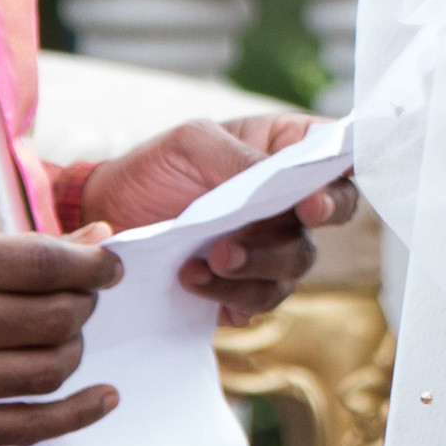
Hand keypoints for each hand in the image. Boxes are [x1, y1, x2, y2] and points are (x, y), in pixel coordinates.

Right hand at [0, 228, 122, 445]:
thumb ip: (13, 247)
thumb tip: (99, 241)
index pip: (40, 264)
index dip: (91, 265)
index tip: (107, 266)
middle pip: (53, 318)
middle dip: (82, 306)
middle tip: (78, 300)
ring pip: (47, 370)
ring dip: (73, 350)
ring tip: (62, 337)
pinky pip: (26, 429)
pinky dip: (77, 414)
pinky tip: (103, 398)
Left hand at [79, 111, 349, 321]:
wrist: (106, 215)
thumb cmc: (156, 167)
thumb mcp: (192, 142)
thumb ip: (238, 156)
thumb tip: (275, 180)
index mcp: (287, 154)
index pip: (340, 164)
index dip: (337, 185)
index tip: (312, 203)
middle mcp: (290, 202)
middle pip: (326, 224)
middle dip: (286, 241)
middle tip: (235, 246)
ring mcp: (271, 247)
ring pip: (293, 268)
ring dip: (250, 273)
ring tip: (202, 266)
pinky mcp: (246, 287)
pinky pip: (259, 302)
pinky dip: (232, 300)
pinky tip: (195, 286)